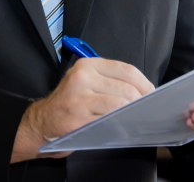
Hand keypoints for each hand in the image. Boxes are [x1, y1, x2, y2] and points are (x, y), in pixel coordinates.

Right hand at [11, 58, 153, 162]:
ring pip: (120, 105)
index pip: (126, 70)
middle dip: (140, 102)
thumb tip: (142, 91)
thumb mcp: (85, 82)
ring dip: (131, 114)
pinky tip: (121, 127)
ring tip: (133, 118)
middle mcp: (82, 78)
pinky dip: (120, 125)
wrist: (42, 121)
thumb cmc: (69, 102)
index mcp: (87, 65)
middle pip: (127, 89)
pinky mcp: (78, 118)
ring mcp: (79, 98)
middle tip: (144, 111)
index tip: (151, 95)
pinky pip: (109, 121)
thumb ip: (109, 81)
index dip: (144, 84)